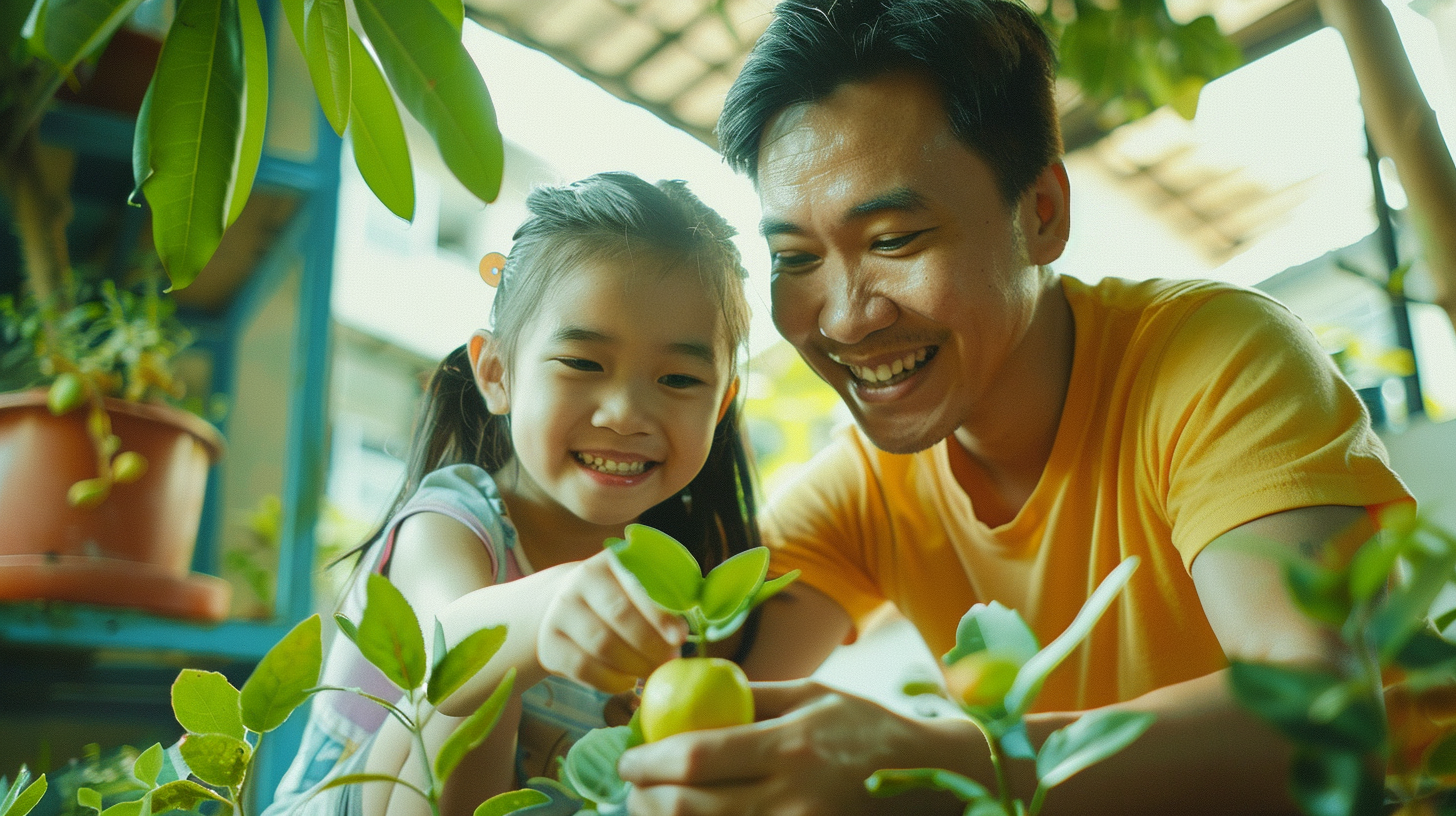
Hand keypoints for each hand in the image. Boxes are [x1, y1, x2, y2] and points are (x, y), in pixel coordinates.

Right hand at [536, 548, 686, 692]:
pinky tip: (627, 681)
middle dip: (650, 644)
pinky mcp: (549, 643)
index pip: (637, 586)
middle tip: (669, 661)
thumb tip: (681, 637)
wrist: (567, 607)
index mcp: (611, 561)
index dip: (660, 614)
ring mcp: (561, 611)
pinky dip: (611, 681)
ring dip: (633, 665)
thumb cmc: (618, 599)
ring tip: (650, 672)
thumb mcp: (637, 587)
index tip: (680, 637)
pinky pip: (583, 669)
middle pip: (619, 616)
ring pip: (601, 645)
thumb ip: (661, 602)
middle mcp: (581, 580)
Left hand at [617, 680, 978, 815]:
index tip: (628, 757)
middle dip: (646, 799)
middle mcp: (793, 797)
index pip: (698, 757)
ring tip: (652, 805)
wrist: (933, 778)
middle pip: (692, 808)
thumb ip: (750, 698)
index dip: (649, 762)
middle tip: (632, 786)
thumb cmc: (865, 728)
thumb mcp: (812, 694)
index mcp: (791, 746)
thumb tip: (684, 687)